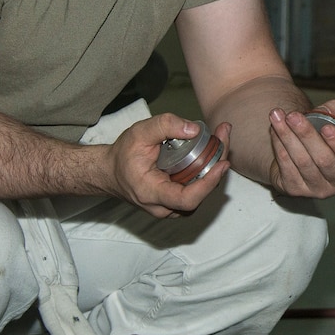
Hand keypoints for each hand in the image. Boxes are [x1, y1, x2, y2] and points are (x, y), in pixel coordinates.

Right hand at [105, 113, 231, 217]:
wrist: (110, 172)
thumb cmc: (122, 155)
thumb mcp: (139, 133)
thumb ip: (165, 126)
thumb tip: (194, 130)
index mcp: (151, 193)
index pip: (187, 199)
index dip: (208, 183)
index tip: (222, 163)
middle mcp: (163, 207)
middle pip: (200, 195)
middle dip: (217, 165)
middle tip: (223, 135)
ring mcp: (170, 208)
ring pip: (201, 194)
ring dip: (214, 168)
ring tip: (220, 140)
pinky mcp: (175, 203)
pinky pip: (196, 191)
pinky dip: (207, 172)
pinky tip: (210, 152)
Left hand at [267, 100, 334, 198]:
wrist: (304, 156)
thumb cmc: (326, 139)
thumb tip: (326, 110)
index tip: (326, 127)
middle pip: (324, 160)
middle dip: (307, 135)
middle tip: (293, 116)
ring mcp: (317, 190)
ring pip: (302, 162)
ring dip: (287, 136)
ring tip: (277, 116)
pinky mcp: (295, 189)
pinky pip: (286, 167)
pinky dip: (279, 145)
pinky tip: (274, 130)